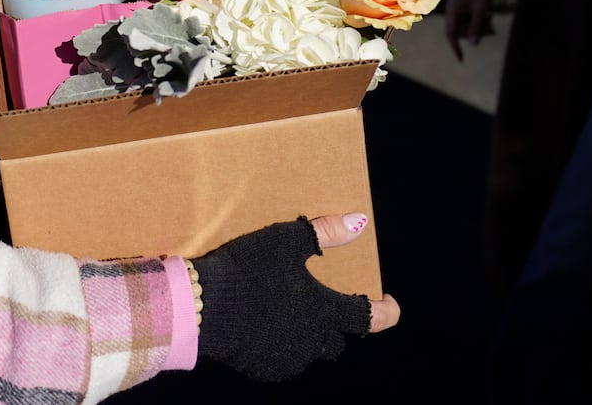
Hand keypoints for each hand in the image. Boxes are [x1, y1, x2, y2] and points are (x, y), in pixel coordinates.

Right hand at [192, 214, 399, 381]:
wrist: (200, 307)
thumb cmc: (247, 269)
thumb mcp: (285, 242)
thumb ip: (325, 232)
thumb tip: (360, 223)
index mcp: (322, 311)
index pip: (368, 318)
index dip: (385, 312)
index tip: (391, 305)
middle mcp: (311, 341)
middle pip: (338, 339)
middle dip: (338, 324)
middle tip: (327, 305)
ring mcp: (287, 358)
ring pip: (309, 350)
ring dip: (308, 334)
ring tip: (291, 313)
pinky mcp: (263, 367)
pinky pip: (282, 358)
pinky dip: (281, 343)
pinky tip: (265, 325)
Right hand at [443, 0, 495, 61]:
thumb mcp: (480, 8)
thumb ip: (476, 25)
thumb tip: (473, 44)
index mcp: (452, 10)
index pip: (450, 33)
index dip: (455, 47)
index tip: (461, 59)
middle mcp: (453, 11)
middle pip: (461, 31)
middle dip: (475, 33)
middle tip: (492, 30)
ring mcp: (459, 10)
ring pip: (467, 27)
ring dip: (479, 28)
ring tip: (492, 24)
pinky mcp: (465, 9)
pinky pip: (470, 21)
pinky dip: (479, 23)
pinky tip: (489, 18)